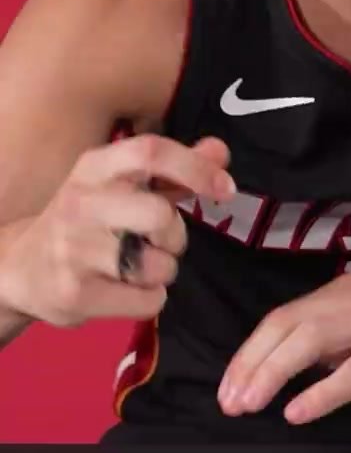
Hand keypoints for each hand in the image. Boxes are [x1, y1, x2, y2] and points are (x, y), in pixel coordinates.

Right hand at [0, 134, 234, 326]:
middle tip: (162, 241)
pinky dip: (149, 298)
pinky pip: (147, 301)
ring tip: (140, 266)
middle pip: (160, 215)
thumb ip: (173, 170)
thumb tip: (220, 152)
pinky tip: (126, 289)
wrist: (22, 267)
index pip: (150, 152)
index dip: (195, 168)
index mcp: (94, 167)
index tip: (225, 189)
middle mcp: (81, 203)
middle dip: (176, 235)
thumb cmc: (88, 219)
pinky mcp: (75, 294)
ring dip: (164, 270)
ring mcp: (74, 250)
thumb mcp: (121, 186)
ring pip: (158, 265)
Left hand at [218, 274, 350, 424]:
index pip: (284, 316)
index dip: (250, 351)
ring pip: (314, 340)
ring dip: (274, 373)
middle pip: (290, 323)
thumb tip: (288, 368)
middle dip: (251, 362)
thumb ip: (334, 344)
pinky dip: (323, 391)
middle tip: (229, 401)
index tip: (228, 387)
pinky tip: (299, 412)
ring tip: (250, 405)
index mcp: (348, 292)